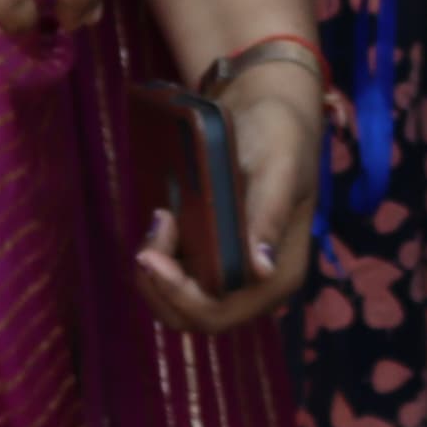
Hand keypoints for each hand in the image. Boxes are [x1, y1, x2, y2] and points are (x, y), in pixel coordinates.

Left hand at [132, 67, 320, 332]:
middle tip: (147, 244)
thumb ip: (270, 215)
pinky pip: (177, 277)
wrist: (266, 110)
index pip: (221, 312)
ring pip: (179, 302)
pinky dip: (160, 259)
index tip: (151, 258)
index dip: (181, 296)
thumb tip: (262, 269)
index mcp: (279, 273)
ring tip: (160, 220)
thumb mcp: (278, 167)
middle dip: (161, 287)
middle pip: (195, 316)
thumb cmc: (278, 134)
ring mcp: (231, 272)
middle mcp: (256, 284)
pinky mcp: (211, 255)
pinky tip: (163, 220)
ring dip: (156, 274)